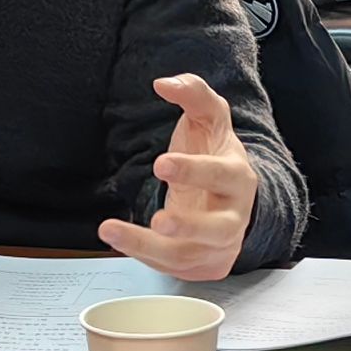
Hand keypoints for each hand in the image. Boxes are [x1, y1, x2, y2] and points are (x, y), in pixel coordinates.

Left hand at [100, 72, 259, 280]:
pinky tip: (120, 240)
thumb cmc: (215, 155)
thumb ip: (193, 94)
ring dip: (148, 247)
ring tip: (111, 231)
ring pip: (188, 255)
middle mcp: (235, 216)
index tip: (161, 165)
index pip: (221, 175)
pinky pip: (173, 267)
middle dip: (188, 226)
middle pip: (217, 228)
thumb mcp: (211, 119)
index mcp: (238, 177)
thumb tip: (164, 83)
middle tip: (159, 220)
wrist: (233, 199)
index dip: (193, 171)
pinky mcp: (205, 264)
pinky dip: (145, 257)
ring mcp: (221, 245)